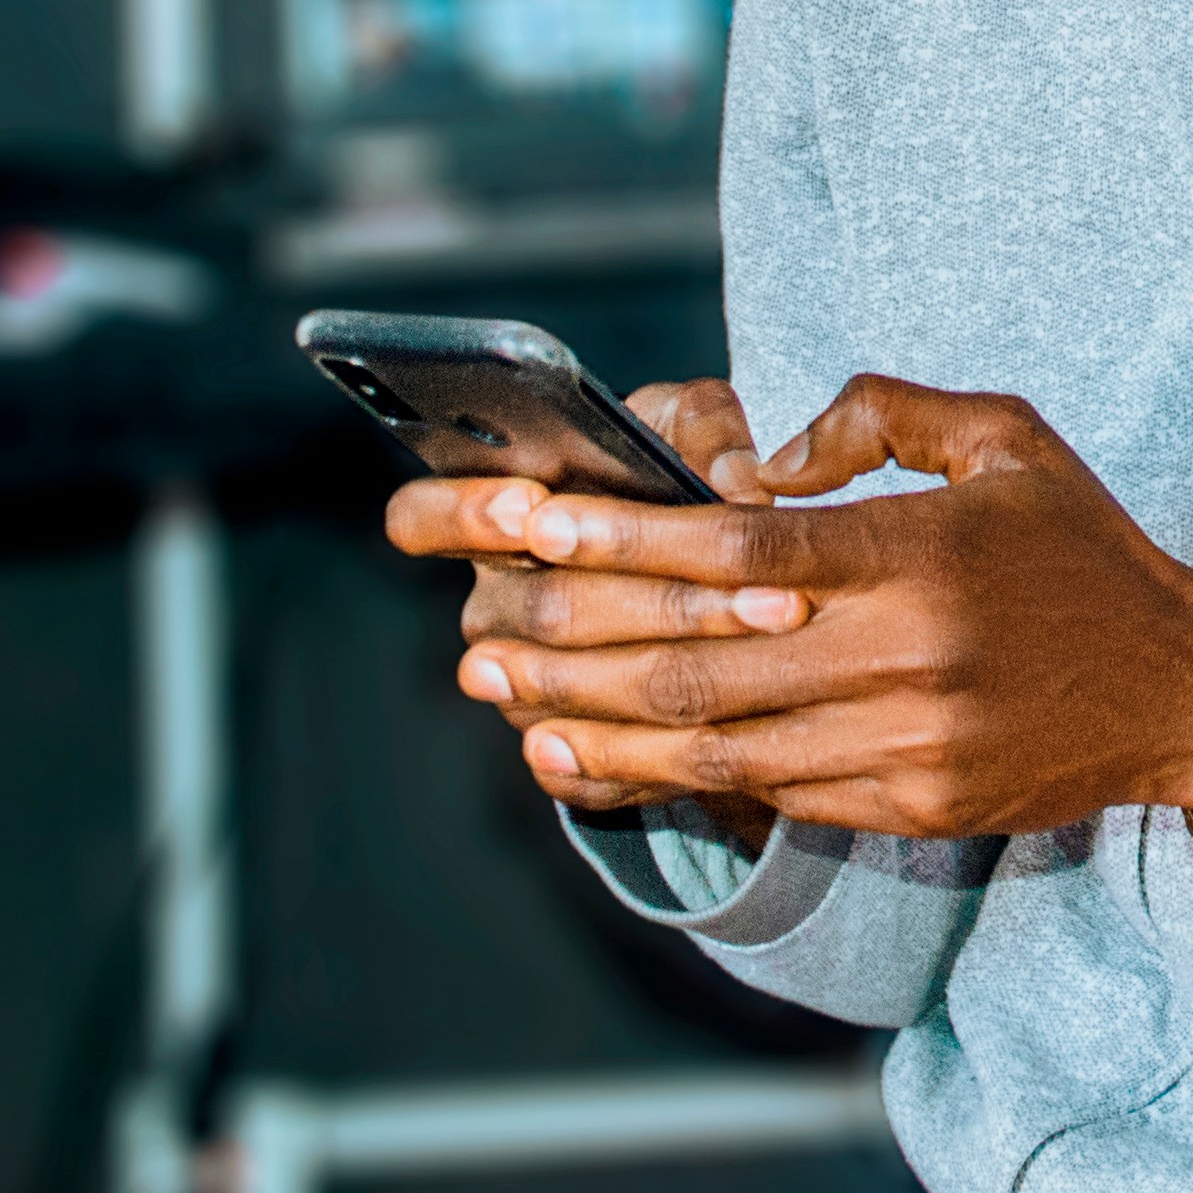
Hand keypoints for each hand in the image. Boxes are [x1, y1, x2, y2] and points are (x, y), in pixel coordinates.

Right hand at [383, 377, 805, 834]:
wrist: (710, 581)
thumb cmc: (676, 477)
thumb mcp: (689, 426)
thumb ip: (705, 427)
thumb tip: (736, 484)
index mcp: (494, 514)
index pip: (421, 518)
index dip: (464, 514)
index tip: (531, 504)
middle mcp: (494, 602)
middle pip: (537, 607)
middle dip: (654, 591)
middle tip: (751, 576)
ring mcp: (517, 685)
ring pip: (570, 685)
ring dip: (678, 659)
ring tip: (772, 623)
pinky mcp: (557, 752)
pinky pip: (585, 766)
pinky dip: (656, 746)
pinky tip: (722, 724)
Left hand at [438, 374, 1192, 837]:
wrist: (1188, 692)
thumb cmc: (1086, 549)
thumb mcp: (1008, 436)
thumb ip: (882, 415)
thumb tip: (767, 454)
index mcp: (921, 554)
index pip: (741, 553)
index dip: (624, 542)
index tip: (533, 524)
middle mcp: (906, 657)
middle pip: (699, 658)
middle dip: (571, 642)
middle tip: (479, 625)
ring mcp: (903, 744)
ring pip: (713, 742)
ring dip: (593, 720)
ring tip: (504, 695)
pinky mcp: (907, 804)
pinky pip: (761, 795)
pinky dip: (663, 779)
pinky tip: (592, 757)